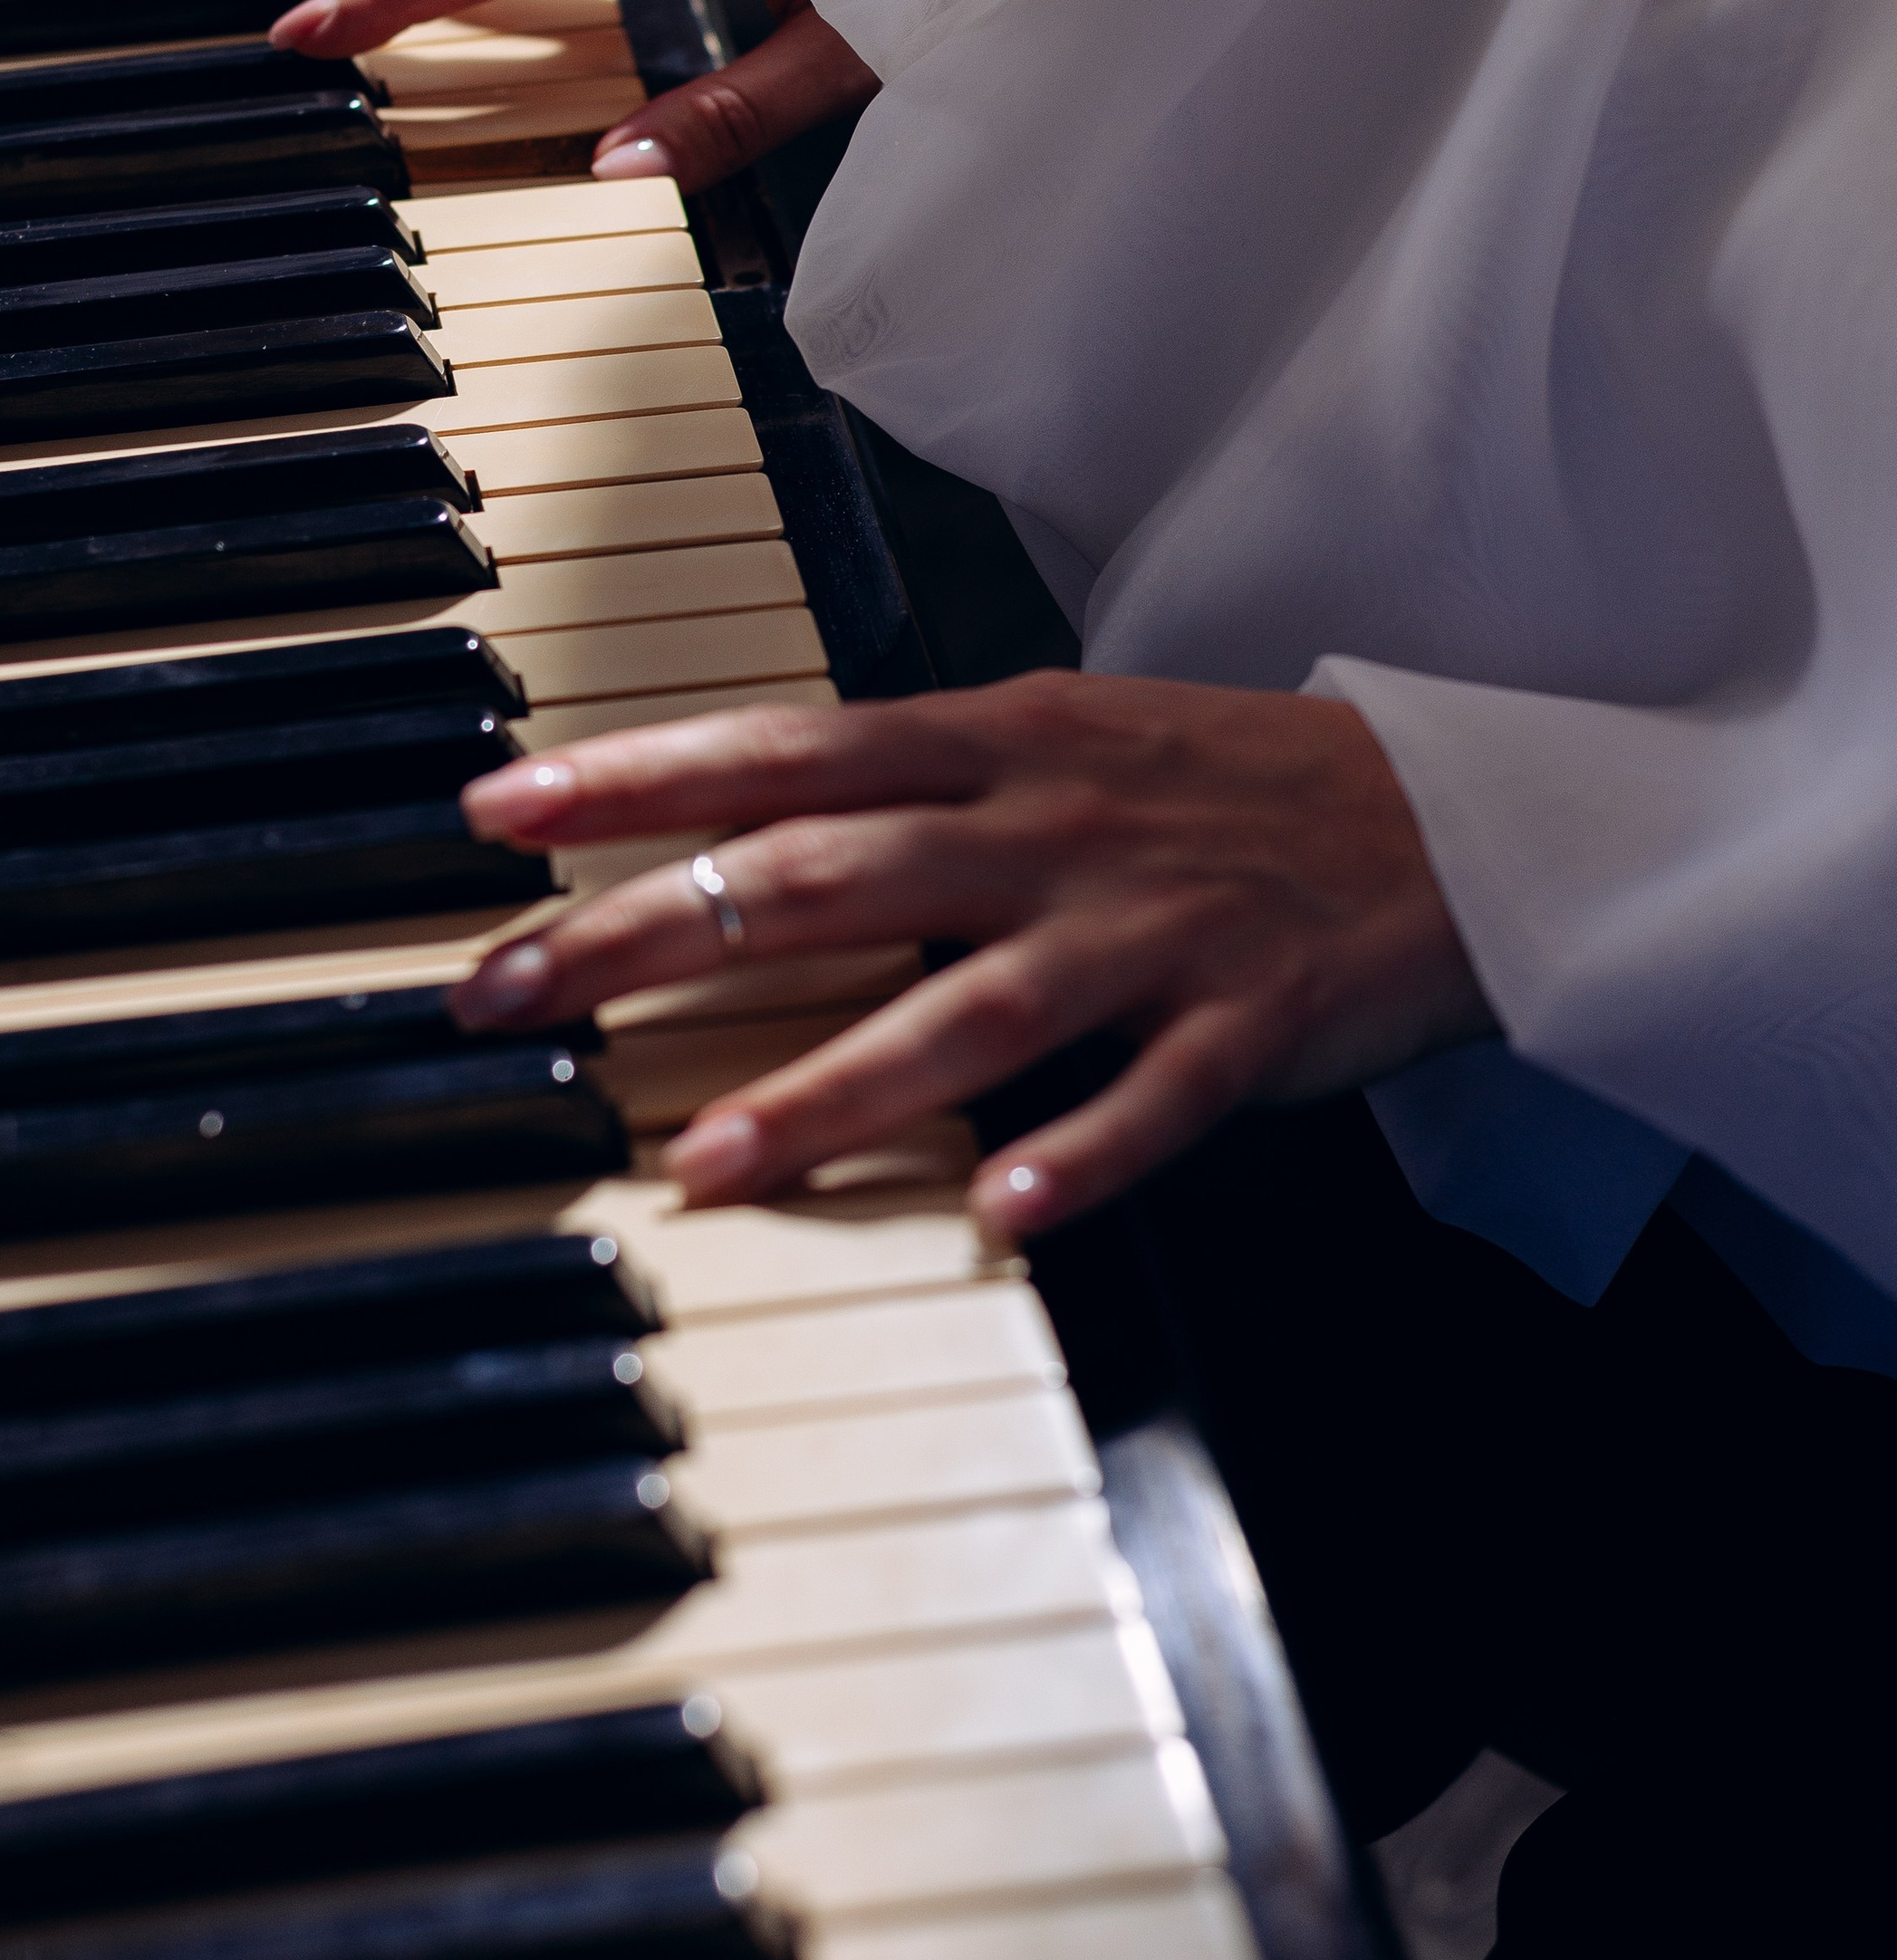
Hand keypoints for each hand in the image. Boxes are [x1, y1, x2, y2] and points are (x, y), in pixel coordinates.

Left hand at [449, 673, 1493, 1239]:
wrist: (1461, 811)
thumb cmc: (1231, 783)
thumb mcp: (1062, 738)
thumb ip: (908, 782)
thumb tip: (734, 820)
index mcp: (999, 740)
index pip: (784, 745)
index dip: (637, 775)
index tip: (499, 812)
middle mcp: (1053, 823)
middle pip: (829, 873)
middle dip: (656, 933)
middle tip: (512, 993)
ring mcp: (1149, 925)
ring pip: (969, 1006)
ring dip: (835, 1087)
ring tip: (712, 1163)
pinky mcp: (1248, 1018)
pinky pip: (1153, 1098)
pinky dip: (1078, 1158)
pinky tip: (999, 1220)